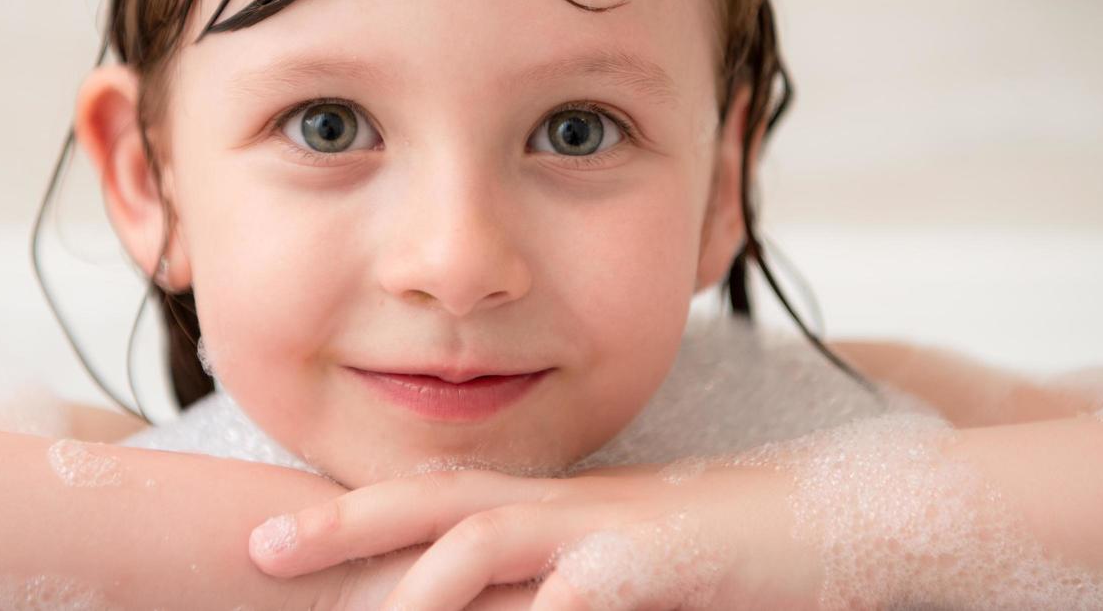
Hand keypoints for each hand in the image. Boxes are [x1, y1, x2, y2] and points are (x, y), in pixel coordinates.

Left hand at [247, 461, 819, 609]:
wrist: (846, 517)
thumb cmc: (729, 557)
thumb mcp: (626, 568)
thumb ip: (558, 586)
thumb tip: (515, 604)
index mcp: (554, 507)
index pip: (435, 501)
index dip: (353, 515)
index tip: (278, 538)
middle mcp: (568, 507)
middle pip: (433, 502)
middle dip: (341, 524)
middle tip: (256, 550)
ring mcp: (612, 530)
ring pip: (485, 540)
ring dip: (412, 583)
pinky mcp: (661, 564)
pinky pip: (582, 595)